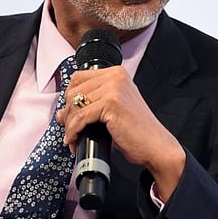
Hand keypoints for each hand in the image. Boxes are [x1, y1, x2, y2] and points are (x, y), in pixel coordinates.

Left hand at [56, 66, 185, 201]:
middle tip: (71, 130)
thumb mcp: (111, 112)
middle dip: (69, 114)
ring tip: (74, 138)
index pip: (79, 77)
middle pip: (74, 91)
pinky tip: (75, 140)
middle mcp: (115, 76)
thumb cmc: (137, 130)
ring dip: (70, 125)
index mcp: (117, 73)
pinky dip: (74, 131)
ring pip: (75, 104)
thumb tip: (62, 112)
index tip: (70, 113)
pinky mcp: (111, 103)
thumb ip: (89, 106)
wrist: (155, 145)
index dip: (70, 97)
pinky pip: (80, 117)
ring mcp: (114, 88)